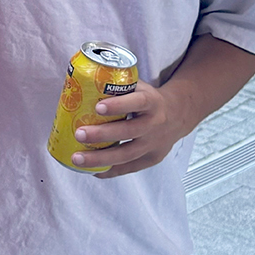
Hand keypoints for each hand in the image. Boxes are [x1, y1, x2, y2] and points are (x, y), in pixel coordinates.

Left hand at [73, 70, 206, 174]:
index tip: (98, 107)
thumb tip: (82, 82)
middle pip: (129, 132)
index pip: (137, 102)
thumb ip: (118, 85)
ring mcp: (154, 144)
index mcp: (151, 102)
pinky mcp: (151, 159)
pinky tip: (92, 171)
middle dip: (102, 134)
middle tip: (79, 134)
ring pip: (127, 154)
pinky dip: (110, 171)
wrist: (177, 116)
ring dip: (101, 158)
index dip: (119, 105)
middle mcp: (154, 124)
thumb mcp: (140, 87)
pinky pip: (129, 168)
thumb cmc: (148, 99)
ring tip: (77, 158)